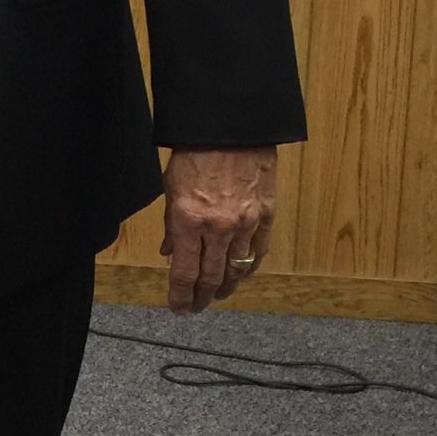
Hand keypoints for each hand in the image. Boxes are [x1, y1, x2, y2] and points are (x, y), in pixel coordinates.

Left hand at [160, 146, 276, 312]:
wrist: (231, 127)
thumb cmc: (194, 153)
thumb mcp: (171, 188)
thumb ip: (172, 226)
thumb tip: (170, 252)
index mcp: (188, 220)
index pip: (185, 272)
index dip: (181, 295)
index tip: (179, 308)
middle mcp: (218, 227)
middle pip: (211, 277)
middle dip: (202, 297)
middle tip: (197, 307)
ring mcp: (245, 223)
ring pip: (236, 269)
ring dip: (226, 287)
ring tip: (217, 295)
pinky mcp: (266, 215)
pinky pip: (258, 252)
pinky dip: (249, 268)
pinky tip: (241, 275)